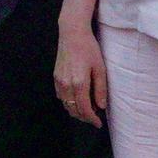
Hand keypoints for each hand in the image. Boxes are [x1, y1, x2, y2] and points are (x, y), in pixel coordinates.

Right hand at [52, 14, 105, 128]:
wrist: (72, 34)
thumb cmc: (89, 49)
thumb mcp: (100, 68)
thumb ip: (100, 89)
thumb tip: (101, 106)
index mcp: (79, 83)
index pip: (84, 109)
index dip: (92, 119)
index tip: (98, 123)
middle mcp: (66, 85)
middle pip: (74, 110)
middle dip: (84, 117)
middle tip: (94, 117)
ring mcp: (59, 82)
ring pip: (66, 105)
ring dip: (76, 111)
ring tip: (88, 108)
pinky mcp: (56, 78)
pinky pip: (61, 97)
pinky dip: (69, 102)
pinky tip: (77, 98)